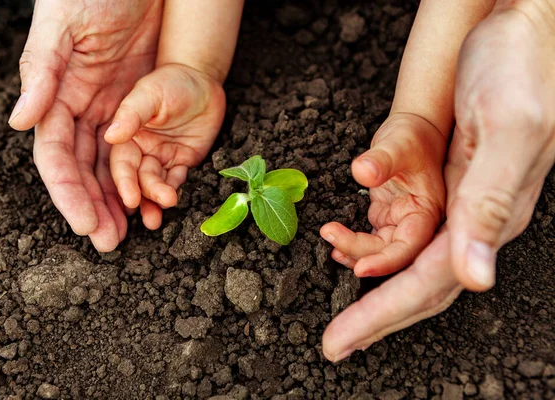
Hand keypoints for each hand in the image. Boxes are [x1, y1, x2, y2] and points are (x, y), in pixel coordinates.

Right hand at [9, 0, 162, 250]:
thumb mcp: (63, 27)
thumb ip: (42, 73)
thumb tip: (20, 124)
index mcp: (58, 95)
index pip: (58, 155)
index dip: (68, 191)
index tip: (82, 223)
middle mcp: (81, 108)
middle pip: (84, 168)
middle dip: (93, 206)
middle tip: (108, 242)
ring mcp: (111, 108)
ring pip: (110, 165)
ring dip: (116, 200)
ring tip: (127, 233)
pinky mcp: (139, 105)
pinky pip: (138, 148)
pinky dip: (142, 174)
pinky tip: (150, 198)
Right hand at [105, 63, 225, 229]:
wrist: (203, 81)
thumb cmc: (172, 81)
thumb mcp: (150, 92)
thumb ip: (132, 113)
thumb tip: (111, 136)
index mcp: (122, 133)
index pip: (114, 163)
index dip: (117, 184)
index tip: (125, 201)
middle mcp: (136, 149)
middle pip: (131, 180)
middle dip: (133, 201)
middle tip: (137, 224)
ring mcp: (158, 157)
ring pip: (152, 184)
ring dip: (153, 202)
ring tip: (156, 219)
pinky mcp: (179, 162)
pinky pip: (174, 181)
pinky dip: (171, 193)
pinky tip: (171, 204)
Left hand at [320, 113, 445, 276]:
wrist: (414, 129)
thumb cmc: (412, 136)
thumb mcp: (397, 143)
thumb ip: (381, 159)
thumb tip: (361, 172)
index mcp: (427, 212)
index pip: (409, 247)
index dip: (386, 262)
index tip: (361, 268)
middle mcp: (417, 223)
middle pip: (390, 253)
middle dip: (360, 252)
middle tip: (330, 236)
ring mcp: (400, 222)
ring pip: (378, 249)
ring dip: (354, 251)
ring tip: (329, 239)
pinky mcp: (386, 218)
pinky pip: (371, 239)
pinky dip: (353, 243)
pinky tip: (334, 240)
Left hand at [322, 1, 554, 361]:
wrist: (526, 30)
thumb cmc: (522, 68)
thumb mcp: (510, 131)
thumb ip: (490, 204)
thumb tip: (476, 278)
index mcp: (489, 215)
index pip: (427, 285)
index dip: (381, 316)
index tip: (340, 342)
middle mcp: (480, 219)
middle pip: (421, 287)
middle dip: (376, 318)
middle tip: (337, 344)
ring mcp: (468, 204)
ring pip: (418, 266)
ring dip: (377, 288)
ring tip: (344, 308)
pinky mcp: (458, 185)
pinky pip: (418, 235)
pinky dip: (385, 253)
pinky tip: (363, 253)